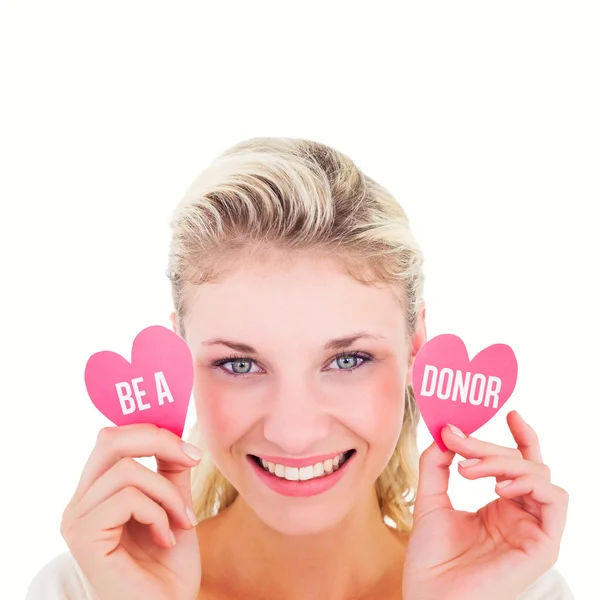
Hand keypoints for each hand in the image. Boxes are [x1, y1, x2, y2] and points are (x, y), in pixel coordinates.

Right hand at [60, 424, 201, 599]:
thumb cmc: (167, 565)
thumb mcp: (173, 504)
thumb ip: (169, 470)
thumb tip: (175, 435)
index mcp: (97, 491)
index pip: (113, 438)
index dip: (151, 430)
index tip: (190, 449)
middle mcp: (80, 502)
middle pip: (111, 439)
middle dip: (159, 442)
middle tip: (192, 459)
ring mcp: (77, 519)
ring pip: (127, 470)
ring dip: (166, 493)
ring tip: (180, 521)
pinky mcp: (84, 537)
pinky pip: (127, 499)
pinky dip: (157, 514)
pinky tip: (165, 539)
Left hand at [402, 410, 568, 599]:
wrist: (429, 596)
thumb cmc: (431, 558)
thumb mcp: (430, 499)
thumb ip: (437, 464)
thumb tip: (445, 432)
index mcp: (499, 506)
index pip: (519, 463)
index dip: (520, 436)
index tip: (509, 413)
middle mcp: (519, 515)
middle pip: (521, 462)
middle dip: (488, 446)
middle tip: (457, 440)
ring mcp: (532, 529)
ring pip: (539, 474)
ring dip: (504, 461)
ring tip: (469, 469)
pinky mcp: (543, 545)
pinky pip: (554, 500)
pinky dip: (529, 482)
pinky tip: (498, 486)